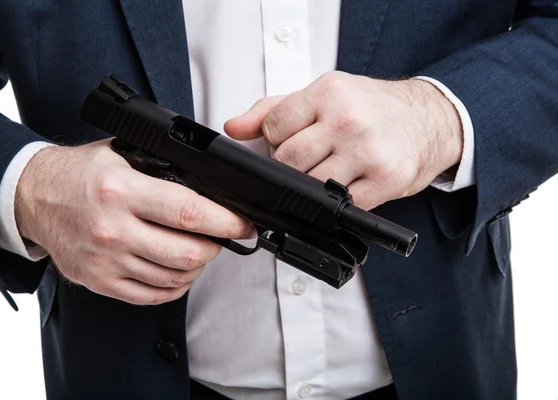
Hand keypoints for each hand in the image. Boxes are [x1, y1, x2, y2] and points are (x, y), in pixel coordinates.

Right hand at [15, 139, 253, 304]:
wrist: (33, 197)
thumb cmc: (78, 174)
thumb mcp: (121, 153)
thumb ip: (162, 167)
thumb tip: (209, 184)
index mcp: (122, 191)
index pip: (189, 213)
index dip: (226, 222)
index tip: (243, 225)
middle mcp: (113, 229)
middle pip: (187, 253)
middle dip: (216, 247)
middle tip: (221, 236)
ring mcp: (106, 261)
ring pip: (173, 277)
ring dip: (197, 266)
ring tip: (198, 249)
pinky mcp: (100, 281)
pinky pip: (151, 296)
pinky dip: (175, 285)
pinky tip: (178, 270)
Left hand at [225, 72, 462, 209]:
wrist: (428, 120)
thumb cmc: (372, 107)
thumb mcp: (323, 94)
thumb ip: (272, 110)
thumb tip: (233, 128)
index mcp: (328, 92)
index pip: (272, 128)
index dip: (274, 140)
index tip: (291, 139)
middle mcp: (347, 120)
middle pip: (286, 161)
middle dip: (290, 165)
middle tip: (311, 158)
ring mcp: (367, 152)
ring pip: (308, 186)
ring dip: (311, 185)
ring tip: (329, 169)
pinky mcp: (385, 180)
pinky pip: (340, 205)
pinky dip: (337, 202)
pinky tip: (347, 183)